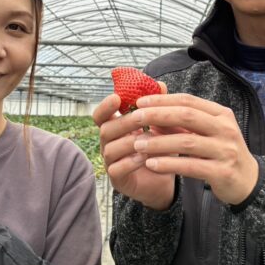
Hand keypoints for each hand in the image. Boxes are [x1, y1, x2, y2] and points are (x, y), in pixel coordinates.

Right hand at [93, 85, 176, 210]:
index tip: (116, 98)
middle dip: (124, 122)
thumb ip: (158, 106)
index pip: (100, 115)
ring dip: (129, 142)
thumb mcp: (161, 125)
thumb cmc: (158, 148)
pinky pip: (116, 169)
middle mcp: (108, 143)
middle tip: (142, 117)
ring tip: (148, 139)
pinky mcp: (117, 179)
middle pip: (105, 129)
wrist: (164, 179)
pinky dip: (130, 162)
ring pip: (109, 149)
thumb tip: (161, 84)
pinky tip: (145, 158)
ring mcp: (110, 162)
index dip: (105, 106)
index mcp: (115, 127)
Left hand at [128, 93, 258, 205]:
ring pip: (187, 141)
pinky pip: (190, 166)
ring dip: (158, 142)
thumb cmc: (222, 153)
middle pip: (187, 116)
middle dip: (157, 115)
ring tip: (138, 144)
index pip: (188, 101)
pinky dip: (169, 164)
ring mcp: (226, 150)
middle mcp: (225, 129)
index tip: (140, 102)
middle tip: (135, 118)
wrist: (249, 182)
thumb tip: (149, 112)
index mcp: (221, 114)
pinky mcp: (223, 172)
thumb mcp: (206, 133)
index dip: (163, 100)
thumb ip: (181, 123)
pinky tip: (151, 164)